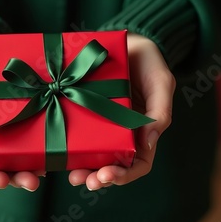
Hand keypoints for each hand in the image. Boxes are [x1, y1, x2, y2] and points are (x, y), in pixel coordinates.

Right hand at [0, 26, 43, 191]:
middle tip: (31, 182)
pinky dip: (40, 142)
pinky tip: (53, 148)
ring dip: (28, 165)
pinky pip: (31, 128)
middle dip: (12, 175)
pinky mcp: (22, 107)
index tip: (0, 181)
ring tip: (45, 171)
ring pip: (15, 150)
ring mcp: (4, 118)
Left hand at [68, 33, 175, 189]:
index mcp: (143, 130)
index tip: (107, 177)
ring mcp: (101, 123)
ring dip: (84, 169)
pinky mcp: (83, 110)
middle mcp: (121, 132)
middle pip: (113, 165)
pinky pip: (77, 132)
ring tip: (73, 176)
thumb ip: (161, 111)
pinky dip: (70, 146)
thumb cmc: (149, 61)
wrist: (128, 40)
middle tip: (85, 181)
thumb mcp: (161, 82)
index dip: (125, 174)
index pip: (138, 162)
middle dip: (100, 178)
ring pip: (93, 154)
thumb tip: (149, 142)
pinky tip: (59, 152)